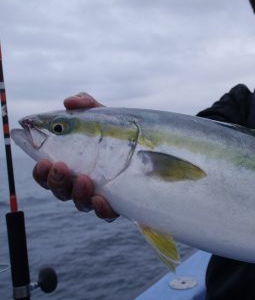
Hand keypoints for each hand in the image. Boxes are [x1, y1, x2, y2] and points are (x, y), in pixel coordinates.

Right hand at [32, 92, 118, 220]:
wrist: (151, 145)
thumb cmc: (118, 131)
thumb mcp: (103, 115)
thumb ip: (86, 105)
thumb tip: (68, 102)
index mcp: (71, 163)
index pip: (48, 172)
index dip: (41, 171)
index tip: (42, 161)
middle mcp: (81, 182)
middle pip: (59, 190)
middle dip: (56, 181)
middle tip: (60, 167)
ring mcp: (99, 194)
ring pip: (79, 203)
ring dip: (77, 193)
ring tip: (85, 179)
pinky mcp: (117, 203)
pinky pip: (105, 214)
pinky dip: (100, 208)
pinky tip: (100, 199)